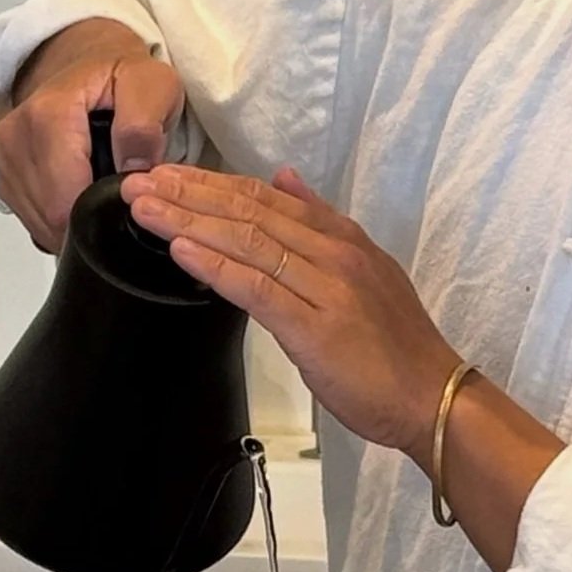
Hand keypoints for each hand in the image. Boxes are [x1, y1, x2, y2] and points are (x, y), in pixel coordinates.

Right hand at [0, 18, 183, 250]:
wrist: (91, 62)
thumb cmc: (122, 76)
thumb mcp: (151, 86)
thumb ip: (143, 126)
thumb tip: (132, 171)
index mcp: (47, 116)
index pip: (64, 200)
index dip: (101, 214)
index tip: (129, 201)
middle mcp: (14, 138)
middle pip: (51, 216)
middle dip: (90, 218)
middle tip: (121, 194)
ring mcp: (4, 158)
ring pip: (41, 222)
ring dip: (75, 219)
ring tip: (101, 188)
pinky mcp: (5, 175)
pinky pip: (33, 218)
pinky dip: (60, 216)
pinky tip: (81, 192)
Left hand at [121, 162, 456, 456]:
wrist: (432, 396)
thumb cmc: (396, 348)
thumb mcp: (364, 270)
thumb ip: (320, 224)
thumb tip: (284, 180)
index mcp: (341, 239)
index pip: (265, 198)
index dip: (212, 183)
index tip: (168, 174)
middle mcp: (333, 253)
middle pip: (250, 211)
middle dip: (189, 194)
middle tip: (138, 181)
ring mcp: (326, 286)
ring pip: (248, 241)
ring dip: (190, 221)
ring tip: (144, 208)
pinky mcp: (316, 326)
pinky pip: (258, 287)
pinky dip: (216, 265)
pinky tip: (181, 250)